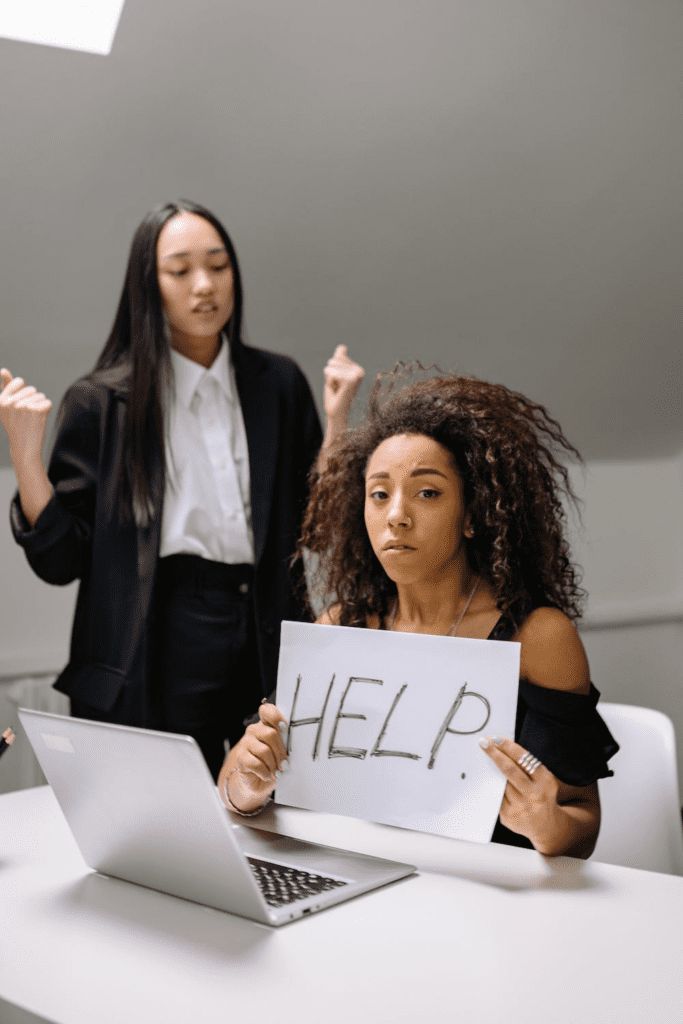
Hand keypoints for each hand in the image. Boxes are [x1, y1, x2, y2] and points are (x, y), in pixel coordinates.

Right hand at [0, 369, 51, 466]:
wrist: (24, 447)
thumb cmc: (16, 425)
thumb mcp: (7, 407)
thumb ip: (6, 387)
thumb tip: (3, 370)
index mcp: (0, 401)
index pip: (19, 381)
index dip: (24, 392)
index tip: (20, 406)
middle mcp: (10, 402)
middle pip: (31, 389)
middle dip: (32, 400)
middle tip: (25, 416)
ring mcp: (24, 406)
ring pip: (40, 396)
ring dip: (39, 406)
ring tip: (31, 419)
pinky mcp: (37, 410)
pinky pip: (47, 403)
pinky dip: (46, 410)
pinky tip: (38, 420)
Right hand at [219, 702, 289, 813]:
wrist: (257, 782)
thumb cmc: (272, 764)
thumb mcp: (281, 752)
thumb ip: (286, 743)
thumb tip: (293, 744)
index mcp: (266, 725)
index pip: (267, 711)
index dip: (276, 717)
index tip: (284, 728)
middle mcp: (254, 731)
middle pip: (271, 734)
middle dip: (280, 752)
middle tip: (284, 764)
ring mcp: (245, 743)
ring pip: (264, 750)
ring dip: (273, 765)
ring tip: (276, 772)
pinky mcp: (240, 757)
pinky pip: (256, 764)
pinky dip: (265, 772)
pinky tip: (266, 775)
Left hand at [323, 345, 363, 423]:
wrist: (337, 413)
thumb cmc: (335, 396)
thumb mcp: (335, 375)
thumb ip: (339, 360)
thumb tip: (342, 346)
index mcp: (358, 368)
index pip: (338, 356)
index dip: (332, 369)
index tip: (338, 382)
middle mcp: (360, 370)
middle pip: (333, 360)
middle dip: (330, 374)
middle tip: (337, 387)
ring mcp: (357, 375)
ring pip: (331, 366)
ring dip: (329, 379)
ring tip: (336, 389)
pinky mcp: (351, 380)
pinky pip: (331, 373)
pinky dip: (329, 382)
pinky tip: (336, 390)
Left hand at [479, 735, 565, 854]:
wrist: (546, 826)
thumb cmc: (542, 795)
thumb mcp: (543, 779)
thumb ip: (527, 766)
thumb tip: (501, 747)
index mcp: (545, 782)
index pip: (524, 760)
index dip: (508, 747)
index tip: (496, 739)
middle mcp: (533, 795)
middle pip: (509, 770)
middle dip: (495, 754)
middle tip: (484, 743)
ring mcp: (520, 807)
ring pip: (500, 783)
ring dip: (490, 769)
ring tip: (482, 759)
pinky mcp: (508, 816)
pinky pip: (495, 796)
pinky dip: (491, 786)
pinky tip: (486, 779)